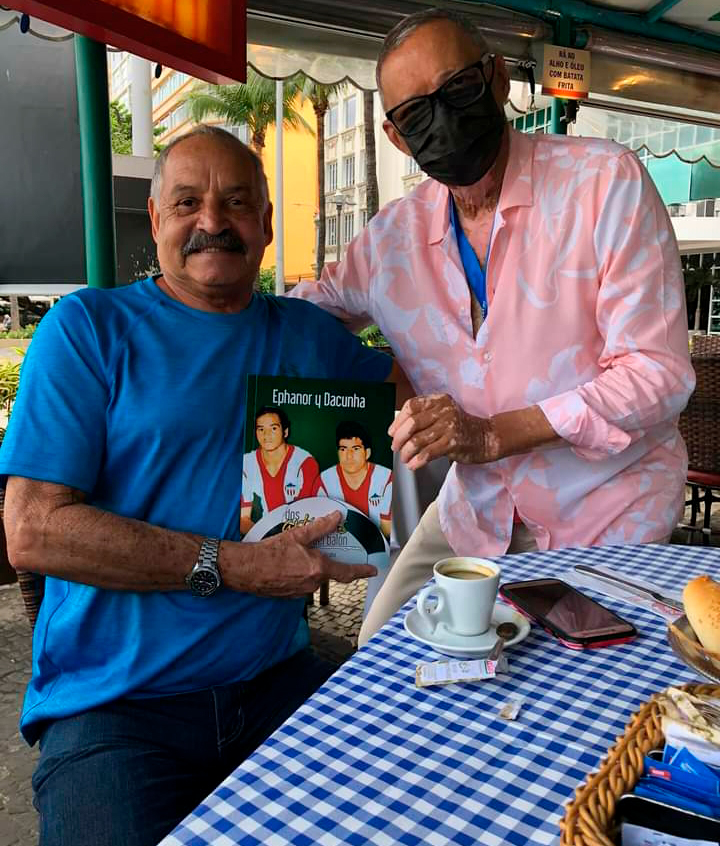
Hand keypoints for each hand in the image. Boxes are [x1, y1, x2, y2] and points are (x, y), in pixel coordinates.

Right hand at [223, 511, 376, 597]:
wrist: (245, 570)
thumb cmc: (269, 552)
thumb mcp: (297, 535)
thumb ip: (319, 528)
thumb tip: (336, 517)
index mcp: (318, 569)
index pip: (347, 573)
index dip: (361, 571)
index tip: (372, 570)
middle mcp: (312, 584)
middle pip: (328, 573)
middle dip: (327, 562)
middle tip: (320, 550)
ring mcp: (301, 592)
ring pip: (313, 578)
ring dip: (311, 568)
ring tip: (298, 555)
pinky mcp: (289, 596)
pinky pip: (302, 584)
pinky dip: (300, 574)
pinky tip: (289, 564)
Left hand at [389, 394, 500, 470]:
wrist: (486, 438)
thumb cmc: (461, 428)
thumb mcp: (443, 415)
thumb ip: (424, 418)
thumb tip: (397, 431)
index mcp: (439, 400)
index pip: (412, 406)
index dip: (398, 420)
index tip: (392, 432)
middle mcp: (444, 410)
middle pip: (412, 423)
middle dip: (399, 438)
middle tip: (395, 447)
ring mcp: (449, 426)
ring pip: (418, 440)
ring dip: (407, 452)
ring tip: (404, 459)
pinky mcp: (454, 442)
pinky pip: (428, 452)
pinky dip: (417, 460)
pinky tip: (413, 465)